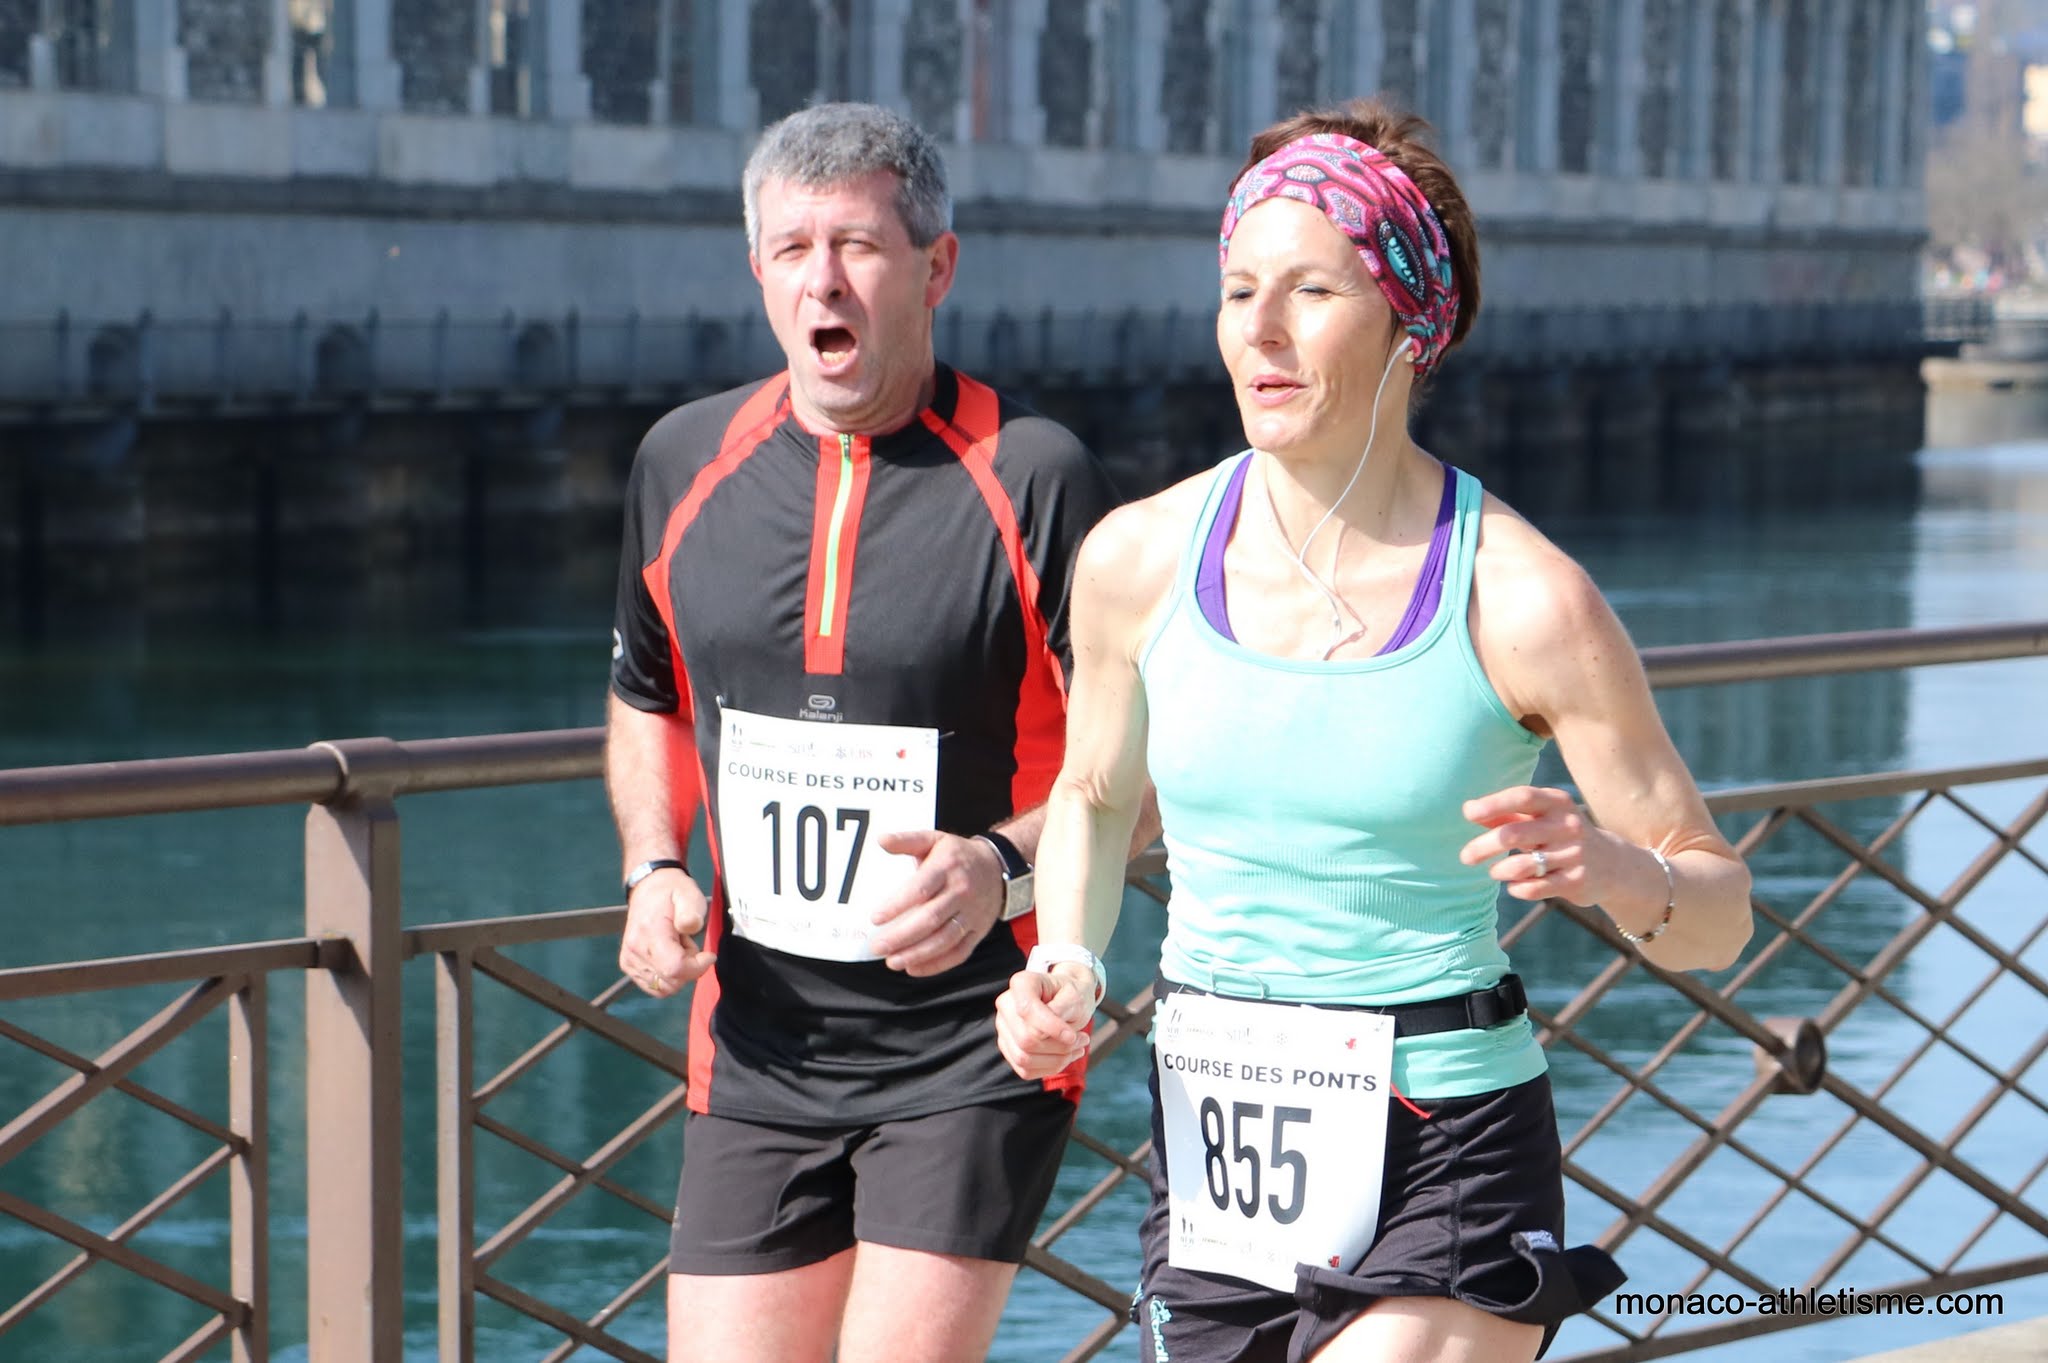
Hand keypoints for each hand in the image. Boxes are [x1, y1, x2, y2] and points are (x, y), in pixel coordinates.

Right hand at [618, 867, 715, 996]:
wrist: (648, 888)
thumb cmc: (671, 892)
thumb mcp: (689, 894)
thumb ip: (691, 912)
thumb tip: (690, 926)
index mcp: (650, 932)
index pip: (675, 968)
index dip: (697, 967)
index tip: (708, 955)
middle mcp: (635, 949)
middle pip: (670, 982)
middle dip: (688, 969)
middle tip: (689, 944)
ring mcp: (630, 959)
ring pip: (663, 988)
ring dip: (678, 973)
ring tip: (679, 948)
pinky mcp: (628, 965)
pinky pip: (653, 986)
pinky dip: (667, 976)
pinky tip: (669, 954)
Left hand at [866, 829, 1003, 975]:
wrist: (998, 867)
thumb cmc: (958, 856)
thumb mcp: (934, 839)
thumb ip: (906, 840)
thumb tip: (882, 840)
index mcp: (947, 868)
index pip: (921, 889)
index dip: (897, 905)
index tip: (876, 918)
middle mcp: (961, 892)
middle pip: (930, 919)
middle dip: (901, 937)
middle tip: (878, 947)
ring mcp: (972, 914)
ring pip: (944, 939)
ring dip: (917, 954)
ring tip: (892, 961)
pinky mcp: (978, 931)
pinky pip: (959, 953)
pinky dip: (937, 964)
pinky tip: (915, 968)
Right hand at [995, 966, 1094, 1079]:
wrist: (1068, 999)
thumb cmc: (1071, 995)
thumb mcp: (1075, 996)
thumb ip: (1063, 1011)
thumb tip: (1058, 1035)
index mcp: (1021, 984)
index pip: (1027, 1010)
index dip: (1051, 1027)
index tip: (1074, 1036)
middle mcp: (1006, 1005)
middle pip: (1026, 1039)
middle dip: (1059, 1046)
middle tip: (1083, 1040)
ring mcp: (1004, 1028)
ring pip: (1024, 1059)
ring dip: (1057, 1059)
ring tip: (1077, 1048)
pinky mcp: (1009, 1048)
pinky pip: (1025, 1070)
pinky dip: (1050, 1067)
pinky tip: (1066, 1056)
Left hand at [1459, 784, 1651, 907]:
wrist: (1615, 865)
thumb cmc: (1563, 836)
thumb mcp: (1542, 818)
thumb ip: (1508, 814)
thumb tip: (1469, 810)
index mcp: (1558, 804)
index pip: (1523, 797)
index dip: (1494, 804)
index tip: (1468, 813)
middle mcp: (1568, 826)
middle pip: (1516, 833)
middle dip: (1483, 846)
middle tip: (1465, 857)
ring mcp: (1574, 855)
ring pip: (1522, 865)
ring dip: (1500, 870)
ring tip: (1495, 871)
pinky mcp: (1576, 882)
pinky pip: (1535, 888)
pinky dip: (1517, 888)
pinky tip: (1515, 885)